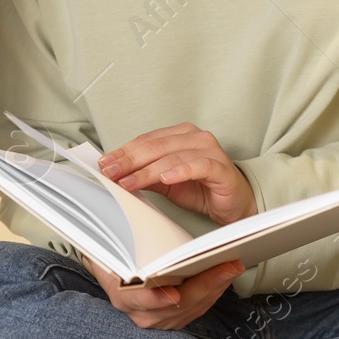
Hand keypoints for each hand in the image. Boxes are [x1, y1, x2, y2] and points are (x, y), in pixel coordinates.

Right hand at [83, 255, 244, 329]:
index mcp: (123, 297)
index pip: (140, 301)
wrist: (118, 278)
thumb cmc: (114, 262)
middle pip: (180, 303)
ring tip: (233, 264)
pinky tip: (227, 274)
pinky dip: (215, 289)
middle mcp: (143, 314)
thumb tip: (99, 234)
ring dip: (216, 285)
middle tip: (227, 266)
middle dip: (206, 284)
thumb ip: (105, 248)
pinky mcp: (178, 317)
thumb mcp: (103, 253)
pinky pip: (201, 305)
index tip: (174, 293)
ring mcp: (162, 319)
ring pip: (195, 305)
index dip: (156, 299)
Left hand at [98, 122, 257, 225]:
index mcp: (180, 135)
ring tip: (128, 182)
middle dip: (129, 161)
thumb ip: (145, 175)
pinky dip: (180, 171)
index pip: (146, 141)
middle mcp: (195, 137)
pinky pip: (198, 166)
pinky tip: (166, 178)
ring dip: (147, 171)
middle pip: (155, 147)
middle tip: (110, 173)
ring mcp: (210, 150)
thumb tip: (116, 174)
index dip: (123, 152)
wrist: (234, 203)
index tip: (104, 164)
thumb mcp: (166, 183)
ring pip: (172, 157)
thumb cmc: (201, 188)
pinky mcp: (221, 168)